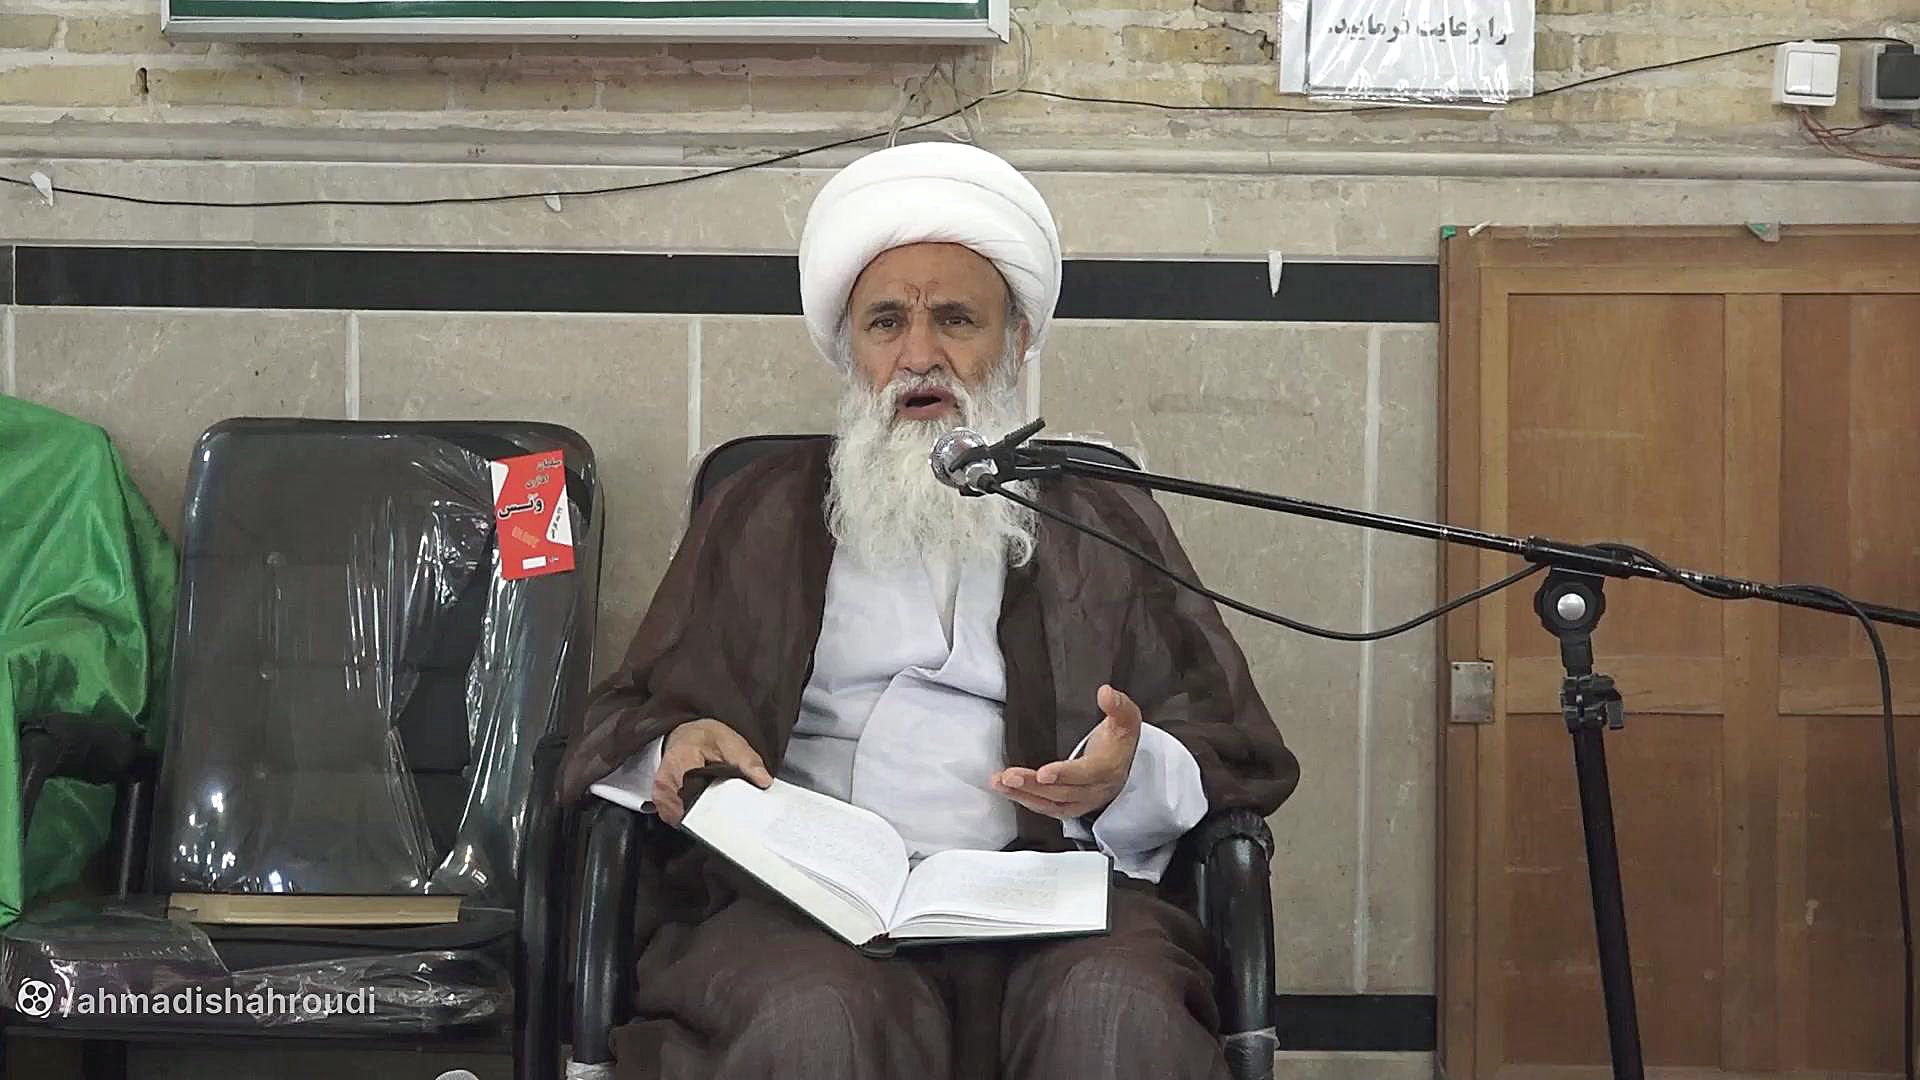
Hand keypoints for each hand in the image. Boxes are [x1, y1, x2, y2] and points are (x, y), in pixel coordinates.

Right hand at [653, 718, 770, 826]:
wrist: (685, 735)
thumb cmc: (705, 738)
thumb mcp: (731, 742)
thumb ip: (747, 761)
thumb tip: (763, 780)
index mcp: (682, 760)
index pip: (698, 794)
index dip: (717, 806)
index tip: (731, 808)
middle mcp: (666, 779)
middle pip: (691, 809)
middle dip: (711, 812)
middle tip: (728, 804)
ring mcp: (661, 793)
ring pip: (684, 816)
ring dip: (700, 814)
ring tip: (711, 798)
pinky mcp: (660, 801)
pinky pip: (677, 817)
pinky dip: (691, 813)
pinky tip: (700, 802)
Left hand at [990, 684, 1141, 820]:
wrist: (1124, 763)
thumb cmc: (1120, 739)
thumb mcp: (1126, 718)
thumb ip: (1117, 705)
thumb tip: (1105, 692)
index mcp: (1109, 767)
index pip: (1086, 774)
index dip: (1065, 774)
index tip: (1043, 773)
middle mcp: (1096, 789)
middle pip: (1063, 792)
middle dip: (1034, 785)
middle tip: (1009, 776)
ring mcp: (1083, 801)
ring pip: (1052, 803)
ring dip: (1024, 795)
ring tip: (1001, 783)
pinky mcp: (1071, 806)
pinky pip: (1048, 809)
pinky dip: (1027, 801)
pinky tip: (1010, 792)